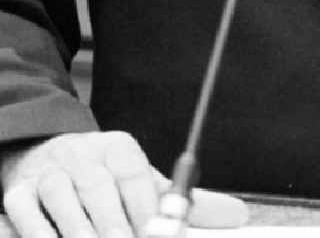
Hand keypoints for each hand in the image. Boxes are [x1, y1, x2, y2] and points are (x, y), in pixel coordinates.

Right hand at [1, 132, 248, 237]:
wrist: (47, 157)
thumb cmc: (105, 180)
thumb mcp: (145, 185)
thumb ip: (186, 204)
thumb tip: (239, 215)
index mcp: (120, 150)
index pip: (137, 178)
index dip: (147, 211)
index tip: (158, 235)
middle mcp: (84, 155)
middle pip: (99, 189)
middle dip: (113, 226)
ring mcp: (50, 172)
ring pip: (61, 200)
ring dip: (77, 232)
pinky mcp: (19, 191)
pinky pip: (24, 212)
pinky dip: (36, 232)